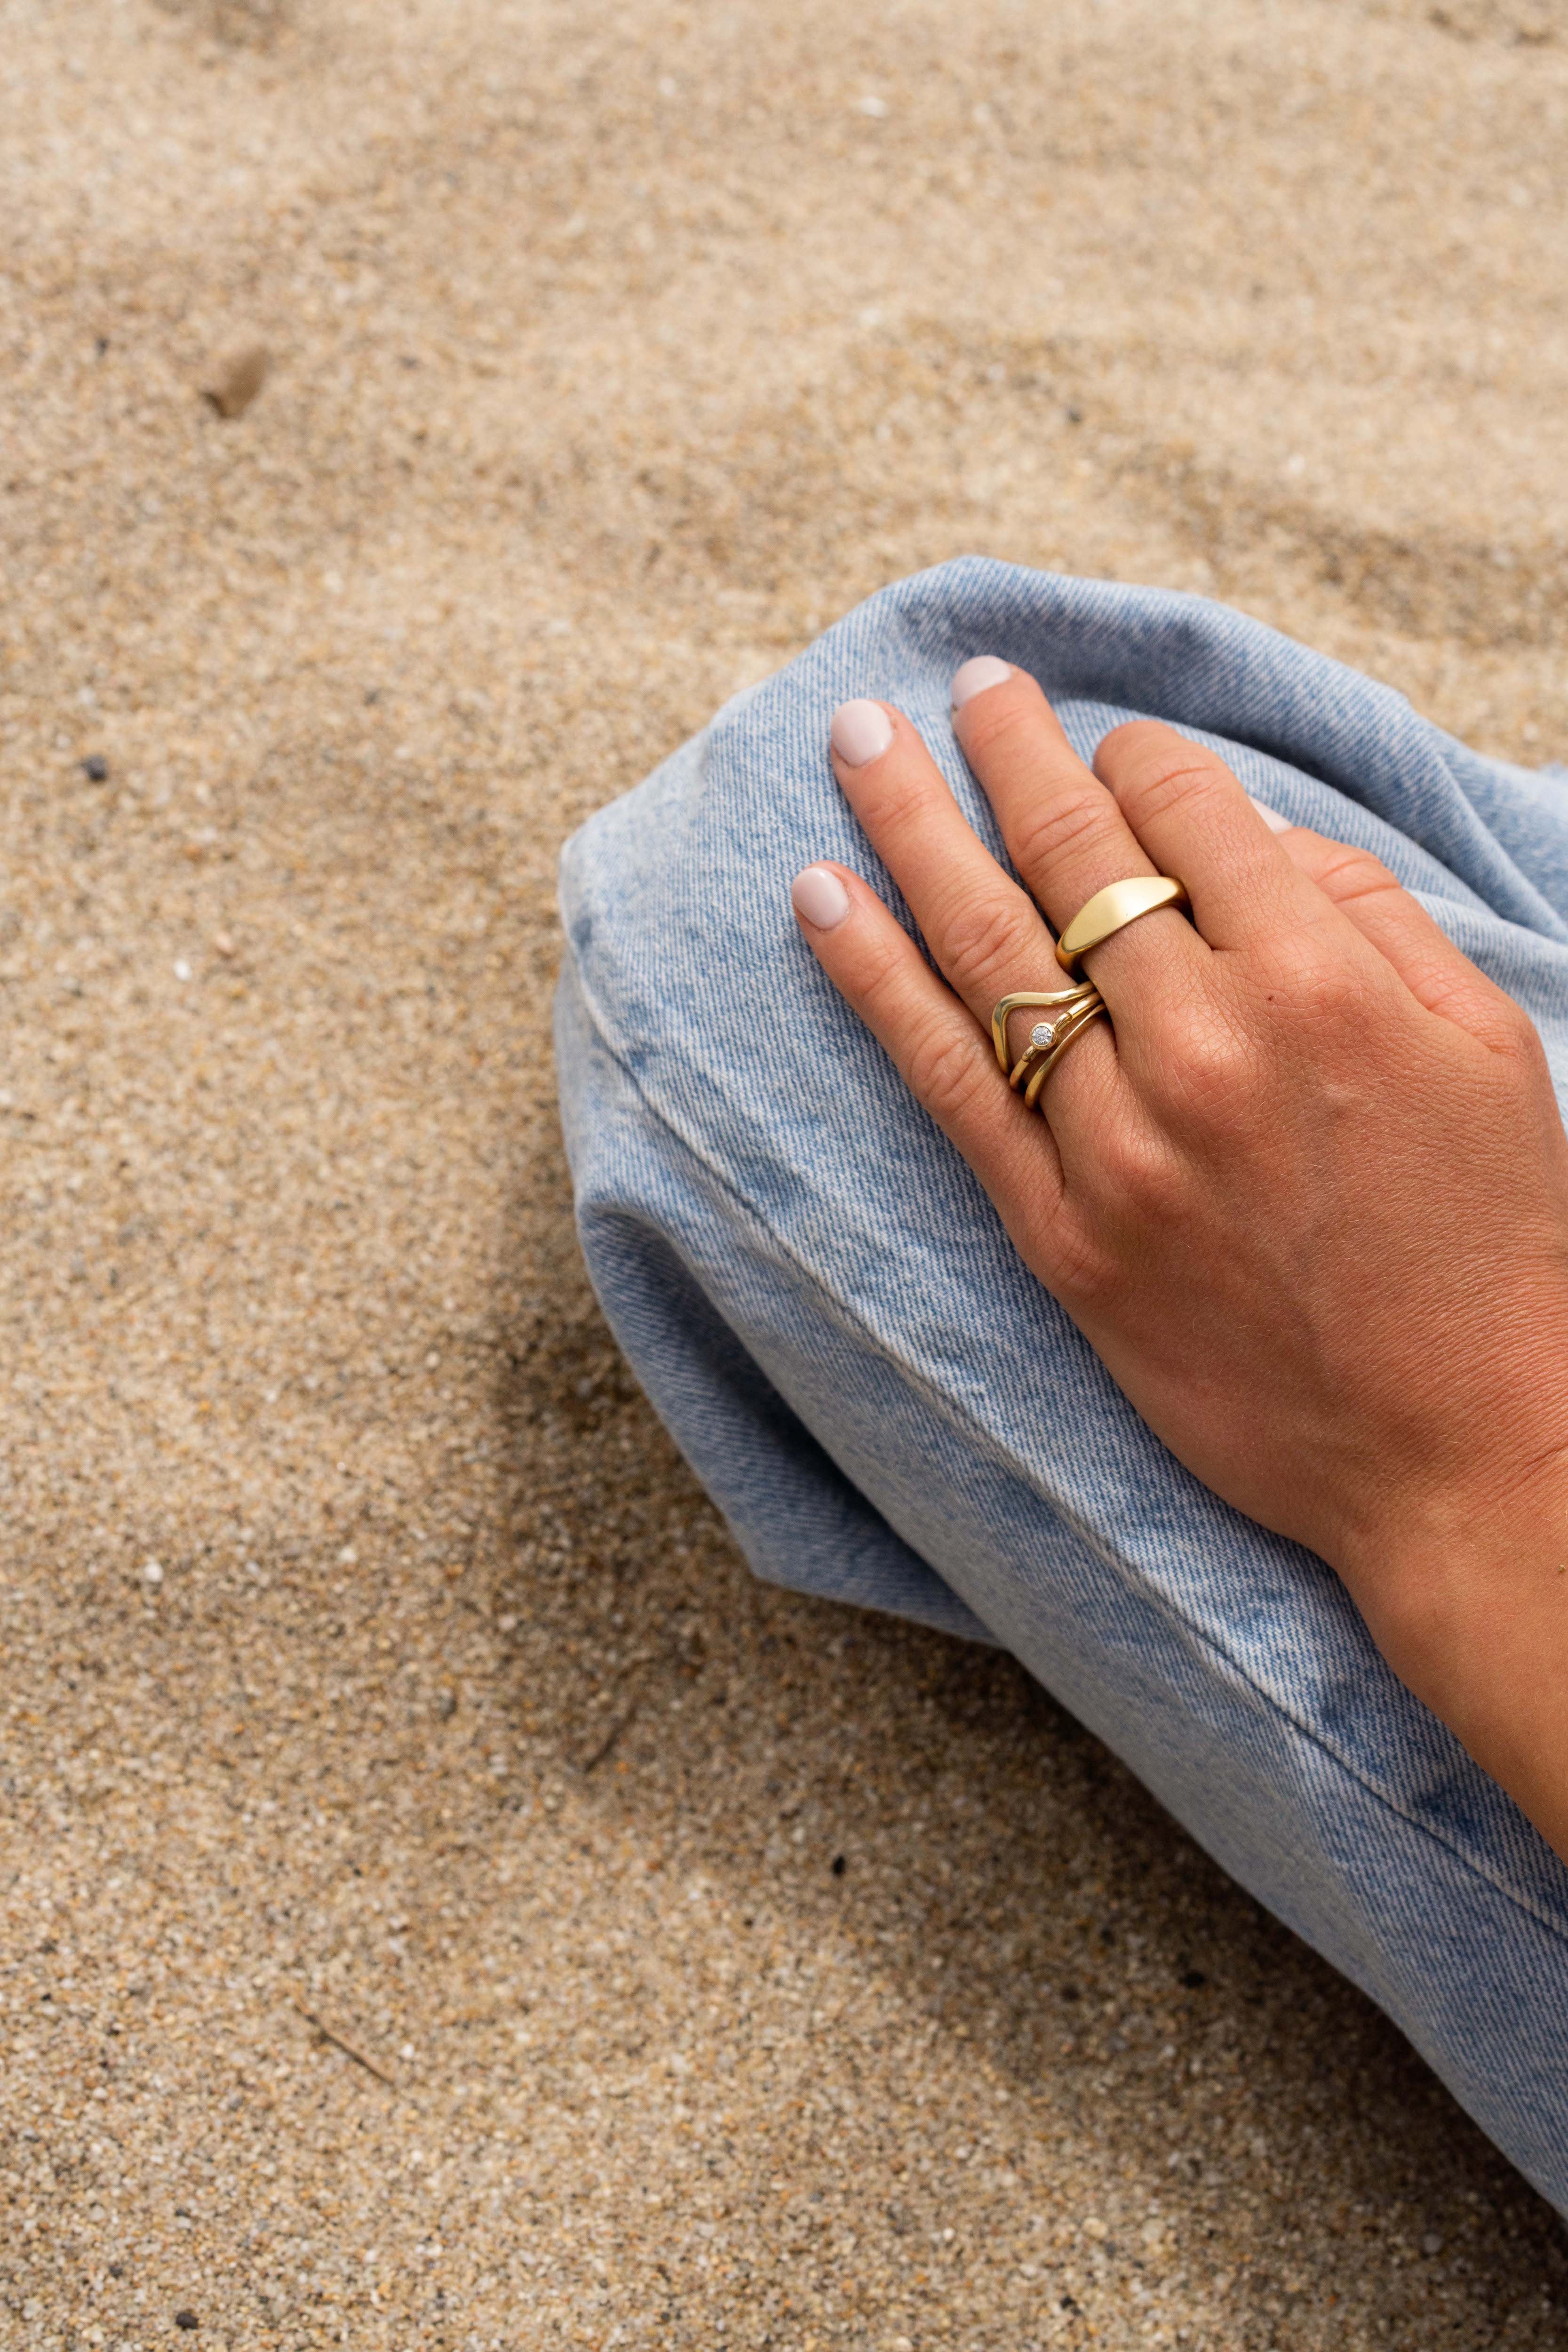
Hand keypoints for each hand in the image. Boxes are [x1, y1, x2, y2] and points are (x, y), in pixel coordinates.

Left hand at [791, 663, 1567, 1857]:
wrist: (1459, 1446)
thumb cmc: (1489, 1237)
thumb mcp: (1484, 1041)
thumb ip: (1367, 915)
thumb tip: (1246, 836)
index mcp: (1317, 981)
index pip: (1187, 808)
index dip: (1137, 755)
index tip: (1108, 742)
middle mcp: (1204, 1046)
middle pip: (1070, 855)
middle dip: (1004, 748)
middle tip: (957, 683)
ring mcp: (1118, 1144)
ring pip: (986, 952)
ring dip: (911, 828)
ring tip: (856, 742)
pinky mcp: (1062, 1235)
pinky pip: (947, 1083)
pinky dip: (871, 981)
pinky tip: (818, 898)